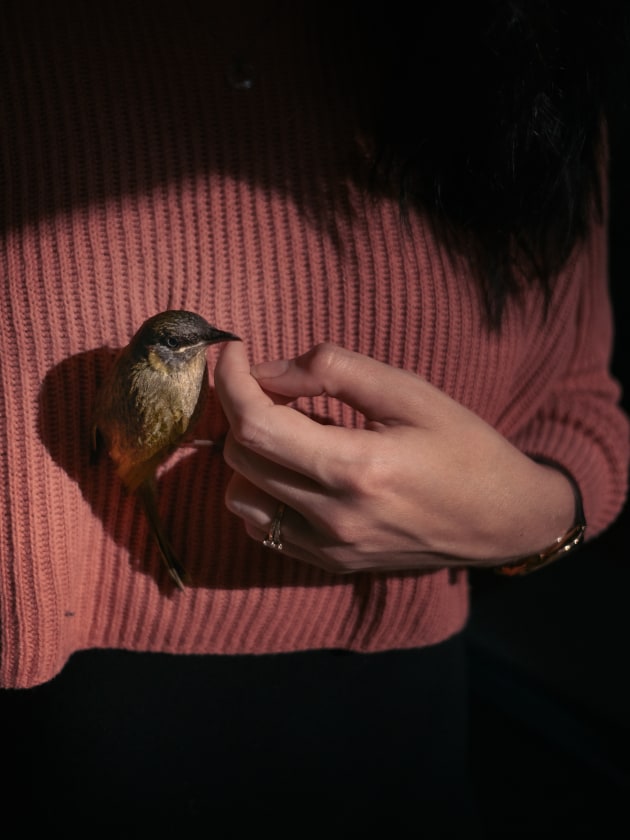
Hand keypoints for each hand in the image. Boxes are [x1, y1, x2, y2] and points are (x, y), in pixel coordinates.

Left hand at [214, 342, 575, 573]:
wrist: (505, 520)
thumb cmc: (465, 447)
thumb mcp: (410, 392)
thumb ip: (335, 372)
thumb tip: (270, 370)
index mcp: (357, 469)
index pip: (256, 426)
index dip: (231, 382)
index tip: (234, 352)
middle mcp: (335, 517)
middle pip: (240, 457)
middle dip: (242, 410)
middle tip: (276, 386)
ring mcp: (331, 548)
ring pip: (241, 497)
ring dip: (251, 454)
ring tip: (295, 432)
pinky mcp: (333, 563)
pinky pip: (263, 528)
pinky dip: (263, 491)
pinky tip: (299, 471)